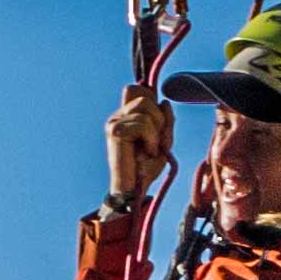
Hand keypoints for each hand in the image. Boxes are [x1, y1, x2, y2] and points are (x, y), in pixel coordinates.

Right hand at [104, 90, 173, 206]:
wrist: (133, 191)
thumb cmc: (146, 169)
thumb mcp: (163, 140)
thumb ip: (165, 120)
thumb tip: (164, 102)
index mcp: (126, 115)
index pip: (137, 88)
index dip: (151, 98)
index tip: (158, 123)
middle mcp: (117, 116)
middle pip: (145, 96)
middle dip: (159, 118)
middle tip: (156, 142)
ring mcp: (114, 122)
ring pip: (146, 108)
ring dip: (156, 131)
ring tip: (150, 149)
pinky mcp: (115, 131)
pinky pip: (144, 123)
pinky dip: (152, 139)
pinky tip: (146, 153)